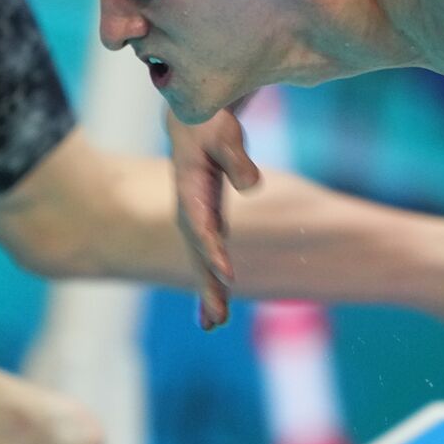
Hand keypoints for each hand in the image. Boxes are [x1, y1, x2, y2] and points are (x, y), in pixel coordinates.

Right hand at [169, 105, 261, 329]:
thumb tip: (253, 186)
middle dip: (207, 285)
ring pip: (202, 259)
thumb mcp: (223, 132)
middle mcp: (190, 209)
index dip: (213, 250)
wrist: (193, 120)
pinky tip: (216, 307)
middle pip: (198, 252)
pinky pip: (209, 254)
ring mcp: (197, 217)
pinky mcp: (206, 220)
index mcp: (190, 189)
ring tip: (214, 324)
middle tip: (216, 319)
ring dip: (208, 291)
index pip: (202, 225)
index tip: (227, 275)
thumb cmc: (210, 123)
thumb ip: (236, 158)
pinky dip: (212, 280)